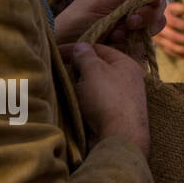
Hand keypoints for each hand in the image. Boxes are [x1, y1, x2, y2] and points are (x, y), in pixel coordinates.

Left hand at [54, 0, 165, 57]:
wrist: (62, 50)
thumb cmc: (74, 21)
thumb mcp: (98, 2)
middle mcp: (129, 3)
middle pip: (157, 2)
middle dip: (148, 12)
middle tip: (132, 20)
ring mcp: (132, 22)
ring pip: (156, 21)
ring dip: (140, 27)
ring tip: (117, 33)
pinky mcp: (133, 40)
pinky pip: (146, 39)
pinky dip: (134, 41)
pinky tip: (116, 41)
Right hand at [62, 42, 150, 157]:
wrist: (119, 136)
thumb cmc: (107, 98)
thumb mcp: (94, 70)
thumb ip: (86, 57)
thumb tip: (81, 46)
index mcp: (126, 64)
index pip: (99, 49)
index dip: (77, 48)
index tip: (56, 52)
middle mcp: (127, 79)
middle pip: (97, 68)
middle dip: (77, 68)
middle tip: (57, 70)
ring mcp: (121, 98)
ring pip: (94, 86)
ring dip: (78, 86)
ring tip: (60, 86)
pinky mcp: (113, 114)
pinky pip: (94, 102)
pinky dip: (82, 100)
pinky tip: (71, 102)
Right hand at [154, 0, 183, 58]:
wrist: (151, 19)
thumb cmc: (166, 12)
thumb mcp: (173, 8)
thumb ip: (183, 7)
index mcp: (162, 18)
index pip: (173, 23)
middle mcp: (159, 30)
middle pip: (172, 36)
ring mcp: (158, 39)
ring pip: (170, 46)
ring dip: (182, 50)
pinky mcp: (160, 45)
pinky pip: (169, 52)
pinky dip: (179, 55)